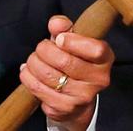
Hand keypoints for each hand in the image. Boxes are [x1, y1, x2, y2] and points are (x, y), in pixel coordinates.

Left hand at [20, 16, 113, 130]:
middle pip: (64, 61)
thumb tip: (56, 23)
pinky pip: (38, 89)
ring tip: (33, 60)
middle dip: (44, 50)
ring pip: (47, 75)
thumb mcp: (72, 40)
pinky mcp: (64, 109)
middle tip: (41, 48)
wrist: (76, 97)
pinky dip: (28, 78)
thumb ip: (64, 27)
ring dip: (33, 63)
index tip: (59, 39)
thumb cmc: (74, 61)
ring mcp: (82, 98)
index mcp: (105, 59)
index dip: (73, 42)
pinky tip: (30, 73)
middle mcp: (98, 81)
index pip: (95, 50)